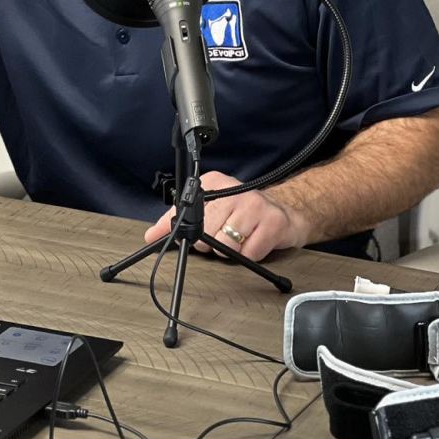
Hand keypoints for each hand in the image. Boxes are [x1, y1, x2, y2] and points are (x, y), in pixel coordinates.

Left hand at [143, 170, 306, 264]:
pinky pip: (248, 253)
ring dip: (232, 250)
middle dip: (212, 244)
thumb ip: (177, 222)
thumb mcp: (210, 210)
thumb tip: (151, 235)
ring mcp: (256, 205)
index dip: (187, 232)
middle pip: (206, 233)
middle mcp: (235, 191)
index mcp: (215, 183)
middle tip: (226, 235)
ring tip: (241, 238)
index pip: (187, 212)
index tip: (190, 238)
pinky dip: (250, 255)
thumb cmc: (244, 213)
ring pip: (226, 245)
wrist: (286, 212)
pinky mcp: (273, 222)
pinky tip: (255, 242)